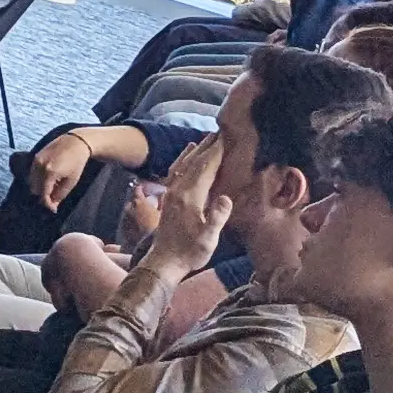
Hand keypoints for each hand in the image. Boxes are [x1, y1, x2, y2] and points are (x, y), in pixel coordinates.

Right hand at [28, 131, 95, 209]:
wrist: (75, 142)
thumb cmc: (76, 162)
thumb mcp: (71, 181)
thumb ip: (60, 194)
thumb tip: (52, 204)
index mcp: (50, 173)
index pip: (43, 194)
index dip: (48, 204)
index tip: (53, 209)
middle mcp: (40, 166)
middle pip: (35, 189)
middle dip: (44, 195)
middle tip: (55, 197)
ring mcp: (36, 160)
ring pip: (31, 181)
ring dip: (40, 187)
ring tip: (54, 186)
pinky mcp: (35, 156)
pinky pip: (32, 173)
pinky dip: (38, 178)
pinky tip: (50, 178)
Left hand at [135, 138, 229, 279]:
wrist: (165, 261)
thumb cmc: (190, 252)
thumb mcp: (208, 239)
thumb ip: (217, 218)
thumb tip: (226, 198)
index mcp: (189, 197)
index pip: (205, 168)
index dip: (216, 152)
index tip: (226, 138)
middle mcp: (178, 190)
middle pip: (194, 162)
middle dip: (208, 146)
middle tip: (220, 131)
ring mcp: (171, 192)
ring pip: (184, 164)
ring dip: (195, 150)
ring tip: (206, 138)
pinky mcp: (169, 197)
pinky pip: (176, 171)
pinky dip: (183, 158)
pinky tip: (187, 153)